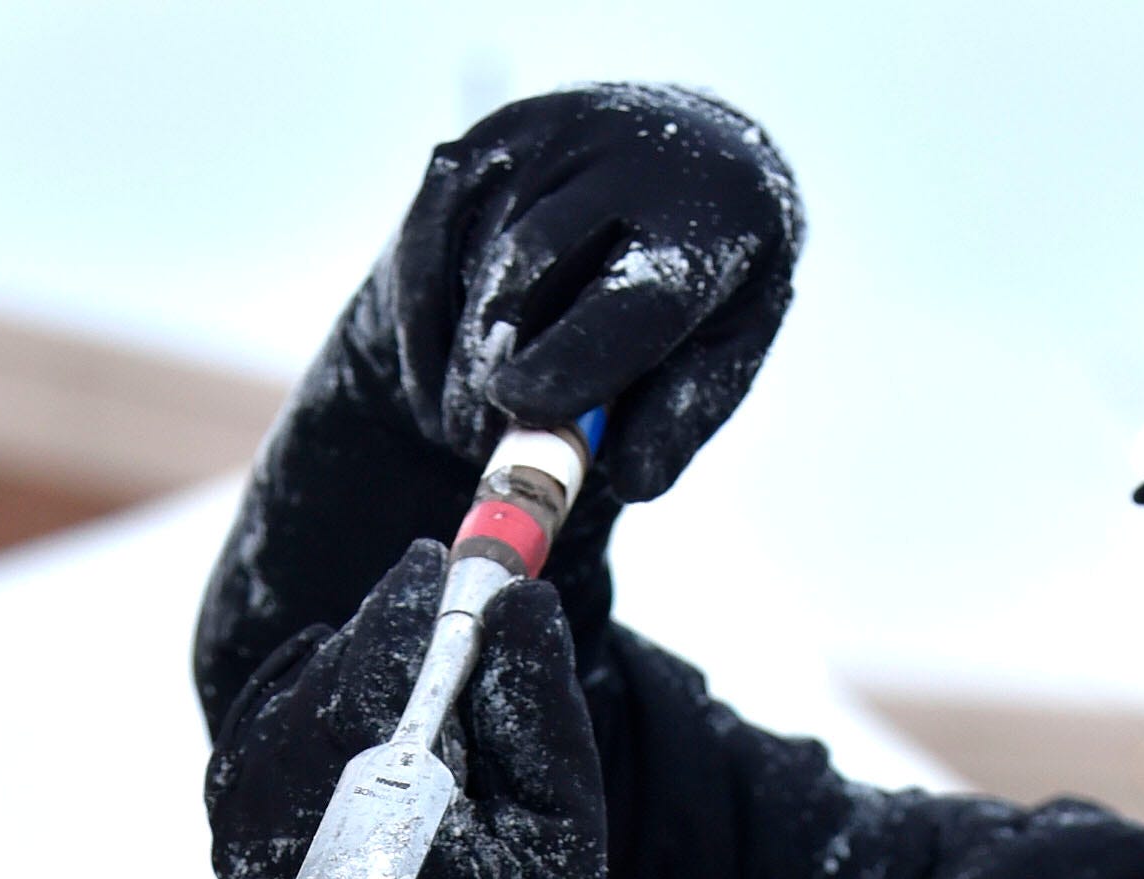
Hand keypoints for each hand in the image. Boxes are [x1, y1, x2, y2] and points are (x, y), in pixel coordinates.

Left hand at [204, 541, 613, 878]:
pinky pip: (252, 744)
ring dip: (341, 672)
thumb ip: (537, 708)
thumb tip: (518, 598)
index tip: (439, 564)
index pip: (371, 686)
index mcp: (379, 842)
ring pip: (281, 709)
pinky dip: (298, 708)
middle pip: (321, 689)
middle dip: (383, 641)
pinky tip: (351, 711)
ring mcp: (251, 853)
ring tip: (406, 674)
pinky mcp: (237, 852)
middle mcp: (293, 849)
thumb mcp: (561, 825)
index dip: (405, 615)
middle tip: (436, 607)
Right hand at [379, 83, 802, 502]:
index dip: (576, 356)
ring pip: (471, 255)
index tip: (519, 409)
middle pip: (530, 260)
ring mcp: (545, 132)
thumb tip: (629, 479)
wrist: (678, 163)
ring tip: (466, 431)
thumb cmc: (703, 288)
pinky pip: (427, 239)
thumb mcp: (719, 355)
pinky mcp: (481, 141)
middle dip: (489, 363)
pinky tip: (443, 385)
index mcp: (710, 212)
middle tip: (476, 446)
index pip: (637, 292)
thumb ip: (677, 420)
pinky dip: (424, 325)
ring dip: (457, 356)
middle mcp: (624, 150)